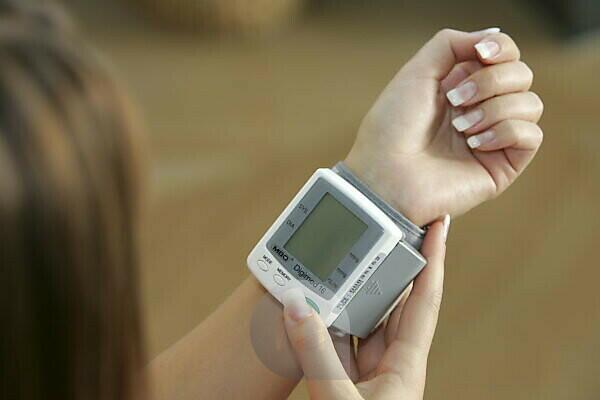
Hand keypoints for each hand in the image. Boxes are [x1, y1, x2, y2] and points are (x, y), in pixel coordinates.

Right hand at [281, 219, 447, 399]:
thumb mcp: (339, 398)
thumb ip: (316, 354)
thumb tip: (297, 308)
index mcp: (406, 366)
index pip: (426, 299)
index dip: (434, 260)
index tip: (439, 226)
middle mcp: (393, 365)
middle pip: (394, 304)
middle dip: (387, 268)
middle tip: (380, 233)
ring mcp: (371, 376)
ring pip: (362, 324)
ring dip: (349, 298)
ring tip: (337, 265)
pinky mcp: (349, 385)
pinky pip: (339, 345)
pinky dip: (325, 328)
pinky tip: (312, 311)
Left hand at [345, 28, 543, 225]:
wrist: (385, 175)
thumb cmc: (392, 128)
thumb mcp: (416, 73)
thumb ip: (451, 45)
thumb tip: (492, 35)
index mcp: (461, 87)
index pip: (505, 56)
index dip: (501, 49)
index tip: (480, 54)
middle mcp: (480, 110)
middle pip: (522, 75)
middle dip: (491, 80)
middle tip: (455, 100)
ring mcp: (493, 139)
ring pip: (531, 104)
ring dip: (494, 108)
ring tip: (461, 127)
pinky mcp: (501, 166)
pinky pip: (531, 135)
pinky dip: (505, 131)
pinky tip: (475, 143)